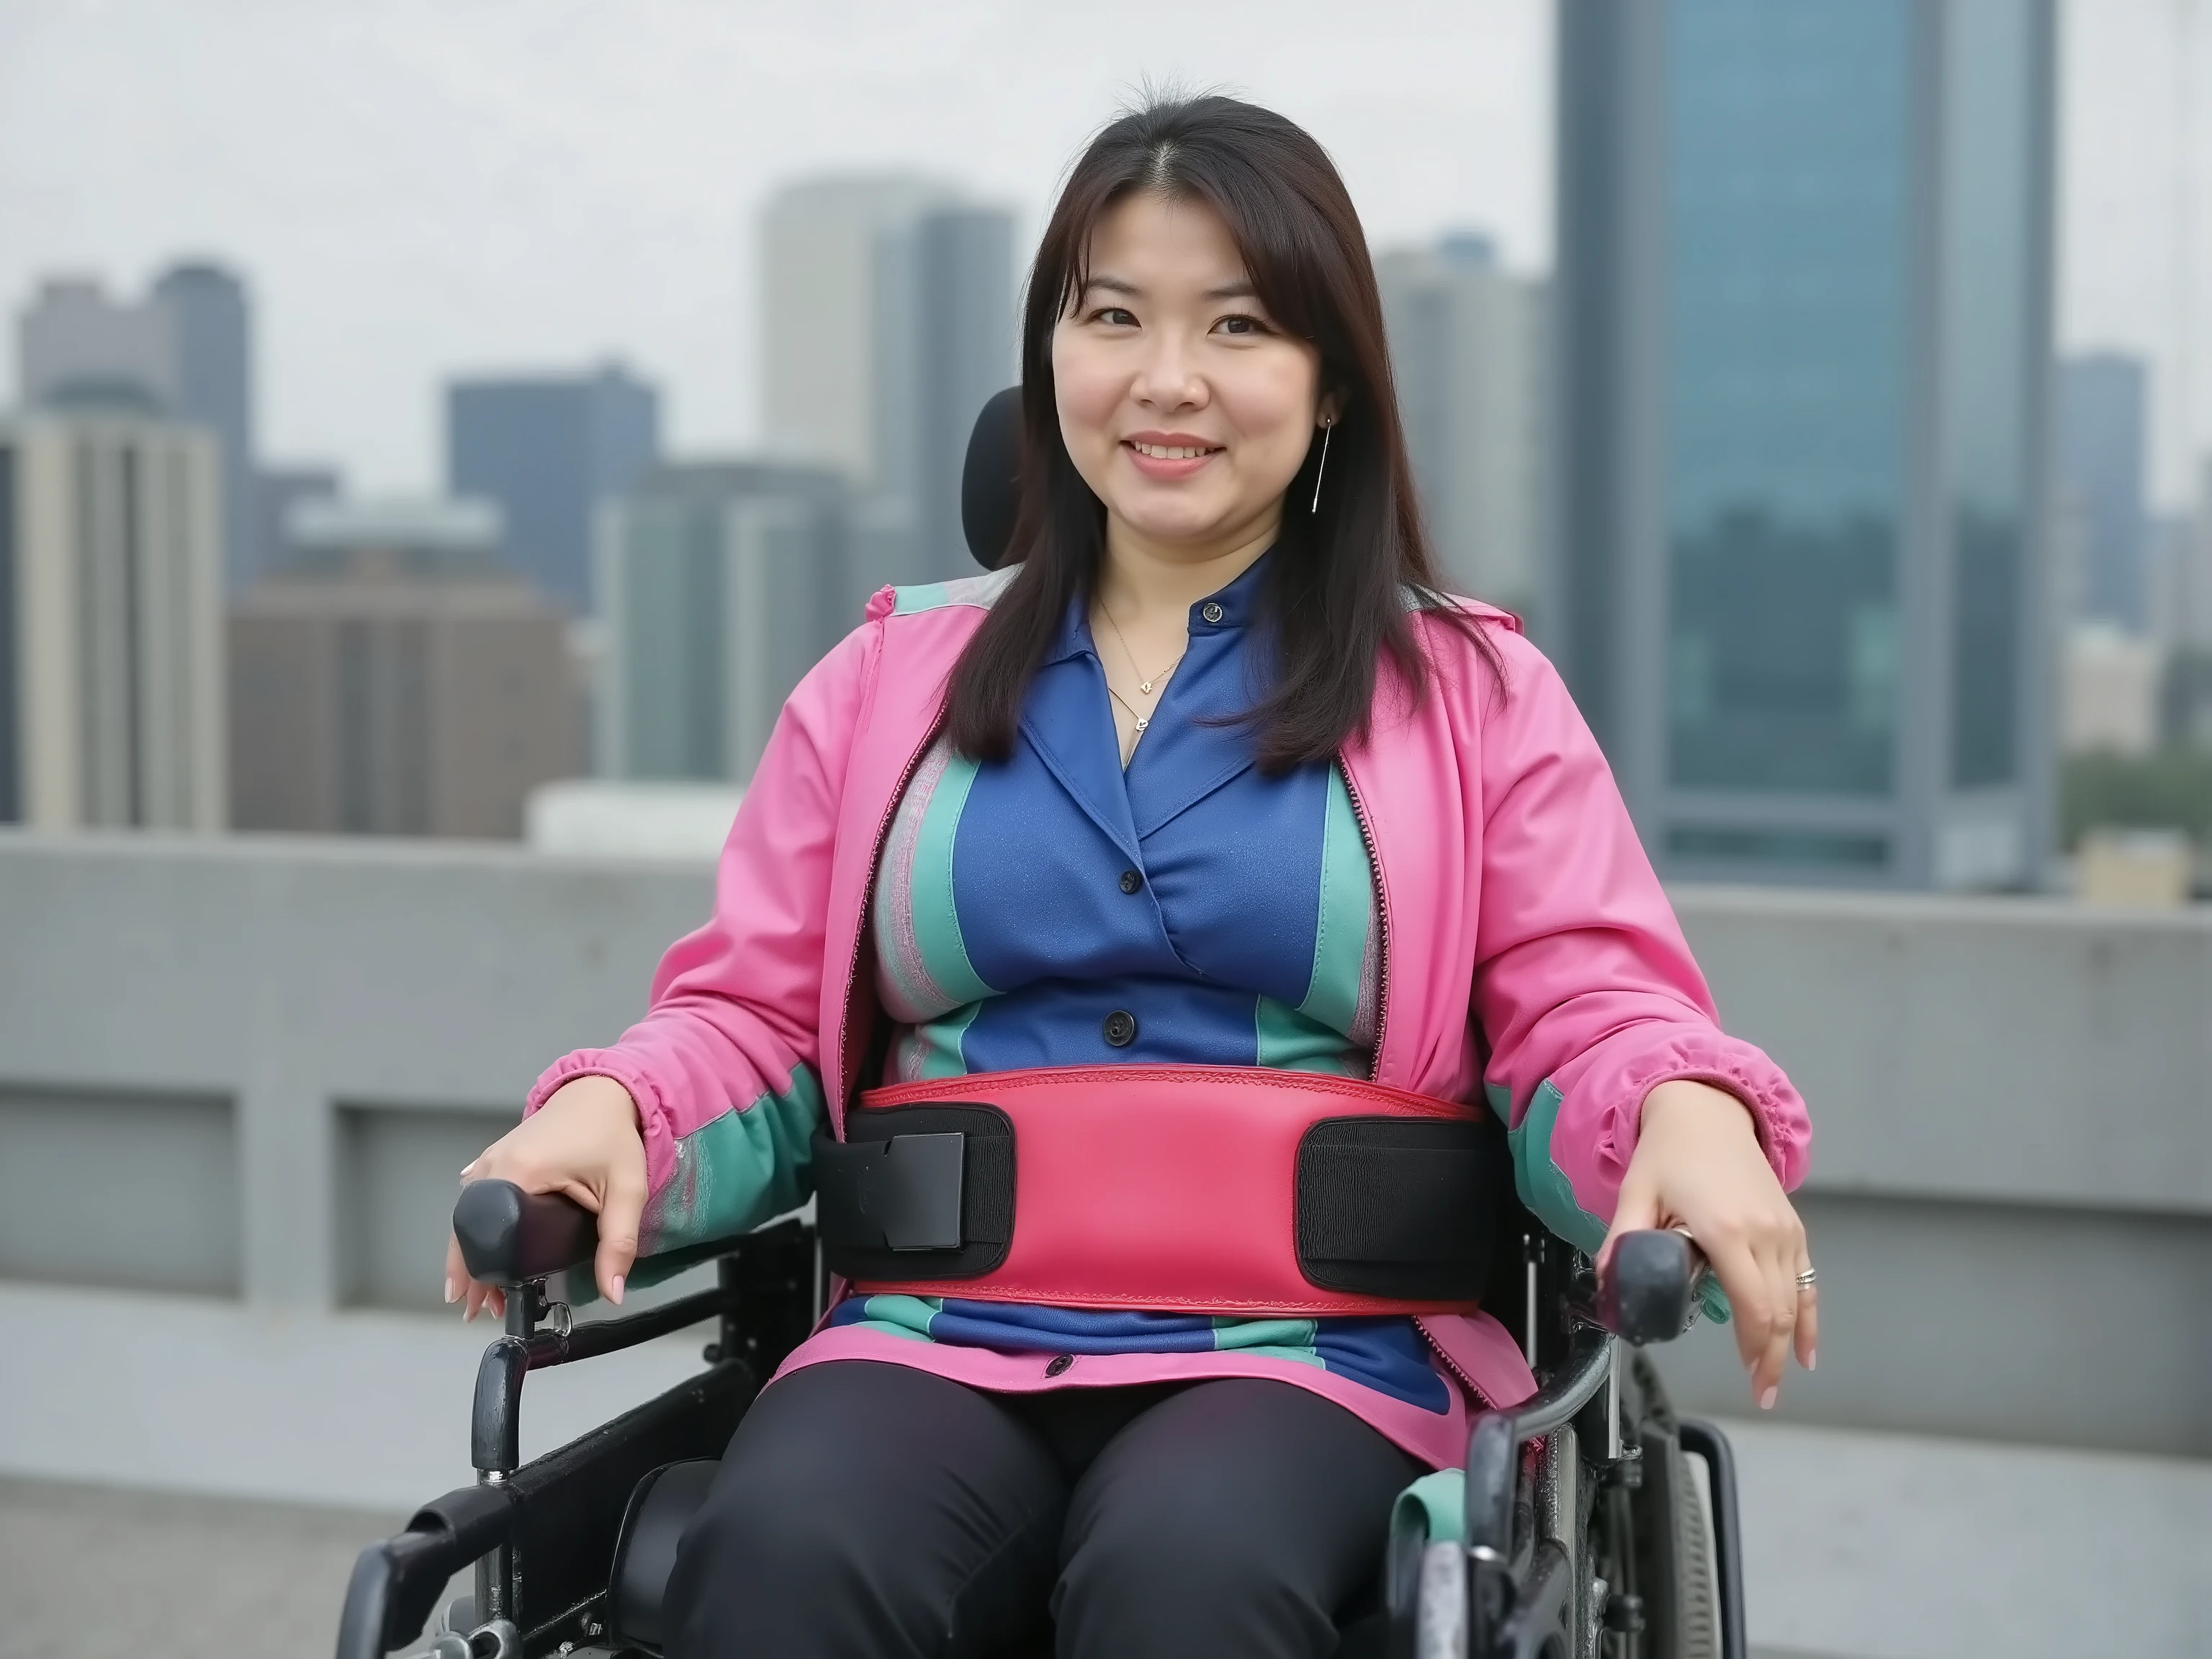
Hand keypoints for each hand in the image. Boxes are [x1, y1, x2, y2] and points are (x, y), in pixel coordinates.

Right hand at [443, 1074, 648, 1320]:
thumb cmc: (613, 1135)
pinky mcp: (496, 1156)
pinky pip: (476, 1198)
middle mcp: (495, 1164)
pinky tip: (478, 1251)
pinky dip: (474, 1227)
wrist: (603, 1090)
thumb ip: (619, 1242)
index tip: (483, 1303)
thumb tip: (612, 1292)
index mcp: (520, 1171)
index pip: (485, 1232)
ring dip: (469, 1251)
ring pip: (468, 1215)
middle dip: (470, 1271)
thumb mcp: (627, 1190)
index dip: (481, 1272)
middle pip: (468, 1228)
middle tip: (477, 1308)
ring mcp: (491, 1158)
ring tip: (478, 1291)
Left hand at [1602, 1078, 1815, 1410]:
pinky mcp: (1792, 1225)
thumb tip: (1608, 1282)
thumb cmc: (1668, 1152)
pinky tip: (1807, 1348)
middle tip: (1763, 1393)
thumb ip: (1623, 1239)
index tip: (1752, 1381)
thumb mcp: (1636, 1193)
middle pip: (1778, 1310)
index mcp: (1724, 1228)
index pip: (1752, 1304)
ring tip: (1775, 1379)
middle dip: (1773, 1357)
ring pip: (1796, 1299)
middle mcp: (1763, 1231)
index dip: (1757, 1349)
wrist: (1705, 1111)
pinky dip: (1809, 1315)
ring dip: (1790, 1343)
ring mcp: (1784, 1228)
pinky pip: (1807, 1279)